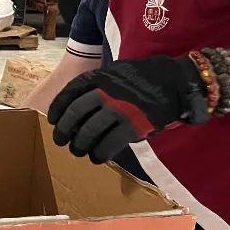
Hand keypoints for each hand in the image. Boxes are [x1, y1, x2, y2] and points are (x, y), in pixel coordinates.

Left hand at [47, 55, 208, 162]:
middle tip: (61, 141)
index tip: (52, 120)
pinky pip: (108, 145)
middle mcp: (104, 92)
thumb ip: (97, 85)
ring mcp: (117, 109)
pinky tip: (97, 158)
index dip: (57, 109)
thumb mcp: (116, 72)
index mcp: (99, 77)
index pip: (68, 94)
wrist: (176, 82)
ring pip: (88, 132)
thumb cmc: (145, 77)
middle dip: (63, 130)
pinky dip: (99, 154)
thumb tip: (78, 107)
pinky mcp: (131, 126)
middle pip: (74, 114)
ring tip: (78, 151)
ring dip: (79, 145)